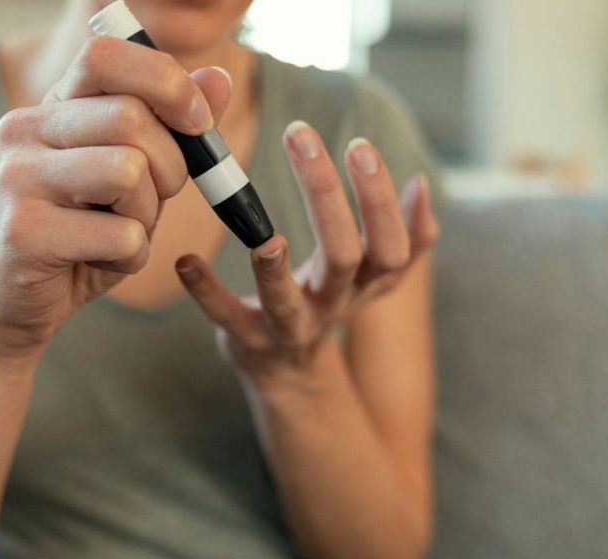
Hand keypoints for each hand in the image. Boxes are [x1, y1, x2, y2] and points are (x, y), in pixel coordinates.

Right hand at [0, 37, 231, 354]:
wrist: (18, 303)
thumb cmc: (86, 233)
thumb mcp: (140, 176)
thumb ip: (174, 129)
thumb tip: (219, 78)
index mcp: (53, 106)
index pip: (105, 56)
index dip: (165, 81)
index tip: (198, 123)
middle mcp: (24, 129)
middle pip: (131, 117)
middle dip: (170, 167)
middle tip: (153, 201)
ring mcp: (16, 178)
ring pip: (128, 172)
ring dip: (147, 215)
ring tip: (121, 232)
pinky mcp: (22, 232)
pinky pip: (121, 234)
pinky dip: (132, 257)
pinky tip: (99, 261)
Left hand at [176, 121, 439, 388]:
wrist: (290, 374)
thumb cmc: (327, 299)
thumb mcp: (372, 273)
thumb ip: (404, 232)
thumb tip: (423, 184)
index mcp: (367, 281)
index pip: (390, 243)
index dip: (379, 199)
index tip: (359, 144)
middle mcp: (334, 304)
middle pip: (343, 258)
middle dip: (326, 197)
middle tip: (301, 136)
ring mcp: (291, 327)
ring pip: (287, 301)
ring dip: (273, 269)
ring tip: (265, 237)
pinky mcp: (249, 340)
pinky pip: (227, 318)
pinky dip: (206, 292)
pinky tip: (185, 260)